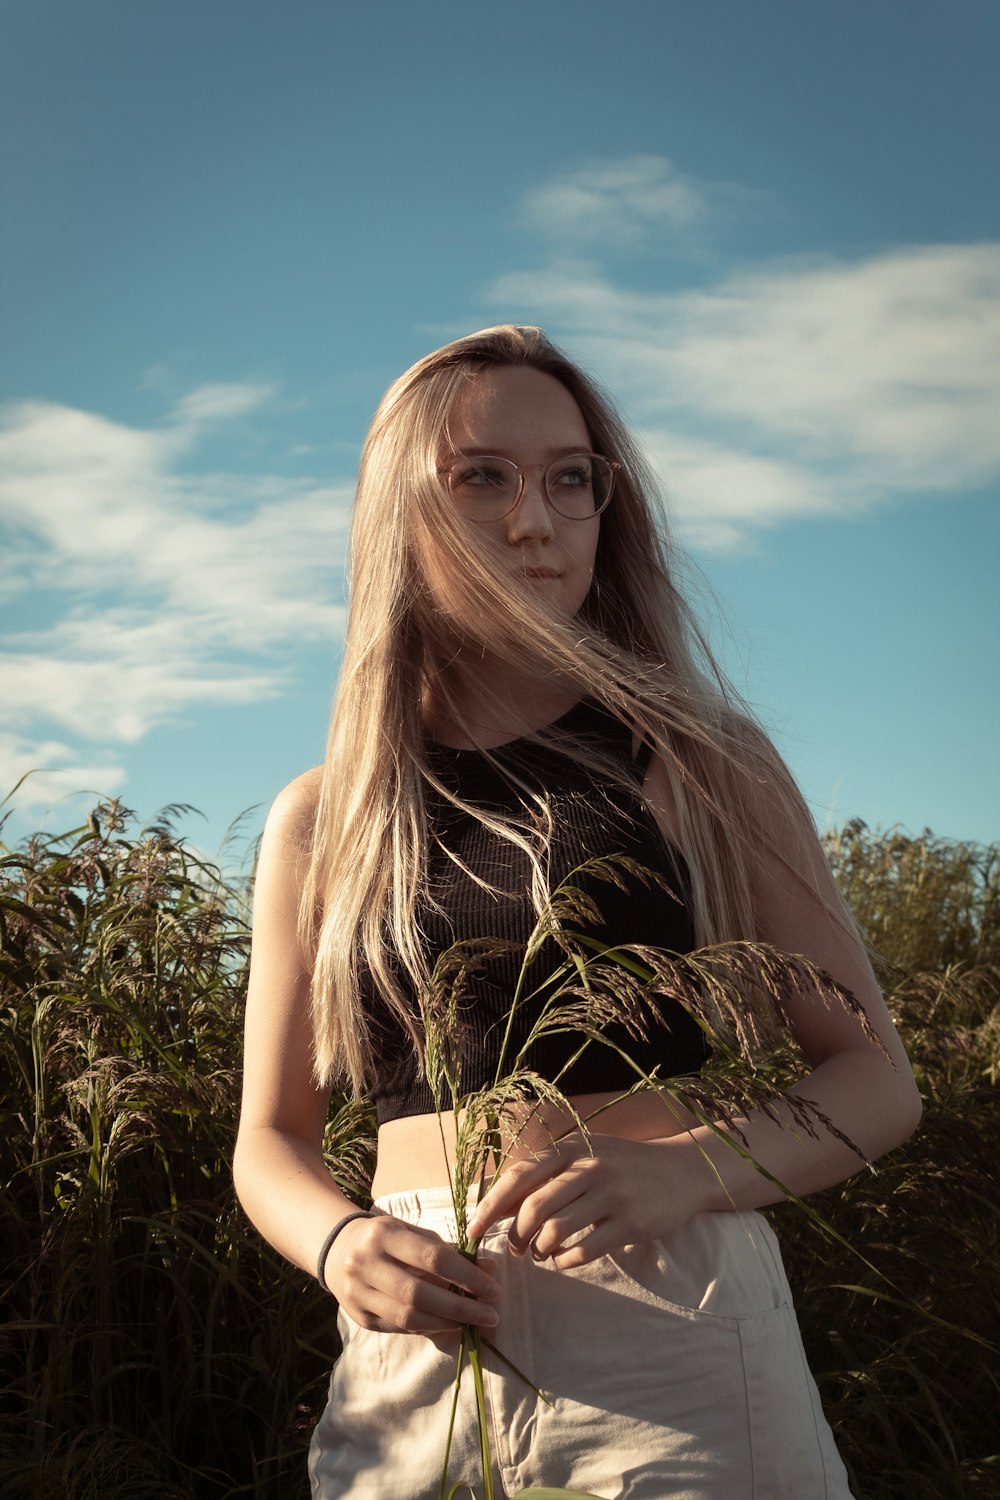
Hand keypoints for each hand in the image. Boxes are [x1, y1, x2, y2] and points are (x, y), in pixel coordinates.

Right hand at [322, 1212, 501, 1336]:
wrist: (337, 1248)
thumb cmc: (386, 1238)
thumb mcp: (414, 1233)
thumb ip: (450, 1251)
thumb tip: (490, 1270)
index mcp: (385, 1234)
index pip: (433, 1258)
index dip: (467, 1277)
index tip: (494, 1289)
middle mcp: (367, 1263)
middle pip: (420, 1294)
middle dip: (461, 1308)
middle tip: (491, 1315)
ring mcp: (359, 1293)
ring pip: (408, 1317)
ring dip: (446, 1323)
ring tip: (472, 1322)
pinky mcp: (359, 1317)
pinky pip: (399, 1328)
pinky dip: (427, 1328)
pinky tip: (447, 1325)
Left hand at [465, 1132, 707, 1268]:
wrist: (681, 1170)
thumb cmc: (621, 1166)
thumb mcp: (583, 1158)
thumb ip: (545, 1177)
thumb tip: (496, 1207)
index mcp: (571, 1149)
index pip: (519, 1176)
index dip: (490, 1206)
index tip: (472, 1231)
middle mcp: (589, 1167)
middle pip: (534, 1207)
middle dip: (516, 1236)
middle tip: (516, 1249)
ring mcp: (611, 1195)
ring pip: (556, 1231)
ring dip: (540, 1250)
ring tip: (542, 1254)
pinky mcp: (630, 1223)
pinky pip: (584, 1250)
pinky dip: (565, 1262)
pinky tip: (565, 1260)